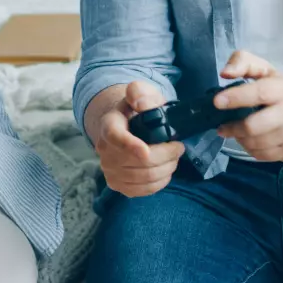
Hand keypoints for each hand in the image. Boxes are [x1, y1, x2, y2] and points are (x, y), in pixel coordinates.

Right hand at [91, 81, 185, 197]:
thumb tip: (141, 105)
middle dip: (166, 156)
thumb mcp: (141, 94)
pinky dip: (160, 181)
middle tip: (178, 147)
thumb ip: (141, 92)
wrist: (123, 126)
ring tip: (173, 157)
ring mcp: (109, 170)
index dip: (130, 146)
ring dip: (166, 169)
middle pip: (139, 162)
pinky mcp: (117, 185)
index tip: (146, 151)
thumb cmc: (136, 110)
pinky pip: (143, 190)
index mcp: (109, 125)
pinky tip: (165, 170)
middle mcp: (104, 150)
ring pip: (144, 178)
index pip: (115, 138)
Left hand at [215, 50, 282, 161]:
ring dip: (239, 139)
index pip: (259, 93)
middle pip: (254, 126)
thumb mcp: (266, 70)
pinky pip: (262, 155)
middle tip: (222, 126)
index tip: (217, 102)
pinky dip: (250, 149)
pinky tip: (249, 140)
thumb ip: (243, 62)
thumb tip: (225, 73)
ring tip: (236, 132)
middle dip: (233, 127)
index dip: (236, 97)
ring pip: (256, 143)